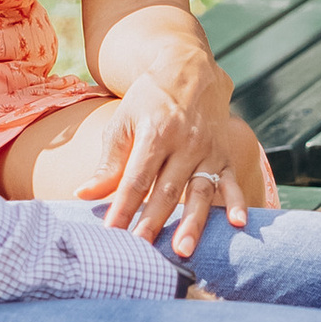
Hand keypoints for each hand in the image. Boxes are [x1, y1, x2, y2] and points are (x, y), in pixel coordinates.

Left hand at [74, 56, 254, 259]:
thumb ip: (108, 163)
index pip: (136, 178)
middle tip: (142, 252)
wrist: (189, 69)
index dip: (123, 206)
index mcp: (155, 133)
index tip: (111, 232)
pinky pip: (231, 182)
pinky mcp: (225, 155)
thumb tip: (83, 194)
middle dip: (154, 222)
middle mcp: (184, 142)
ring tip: (184, 250)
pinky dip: (235, 202)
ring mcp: (208, 149)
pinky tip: (238, 224)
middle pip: (167, 190)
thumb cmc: (149, 100)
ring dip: (193, 223)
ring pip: (200, 191)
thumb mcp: (124, 122)